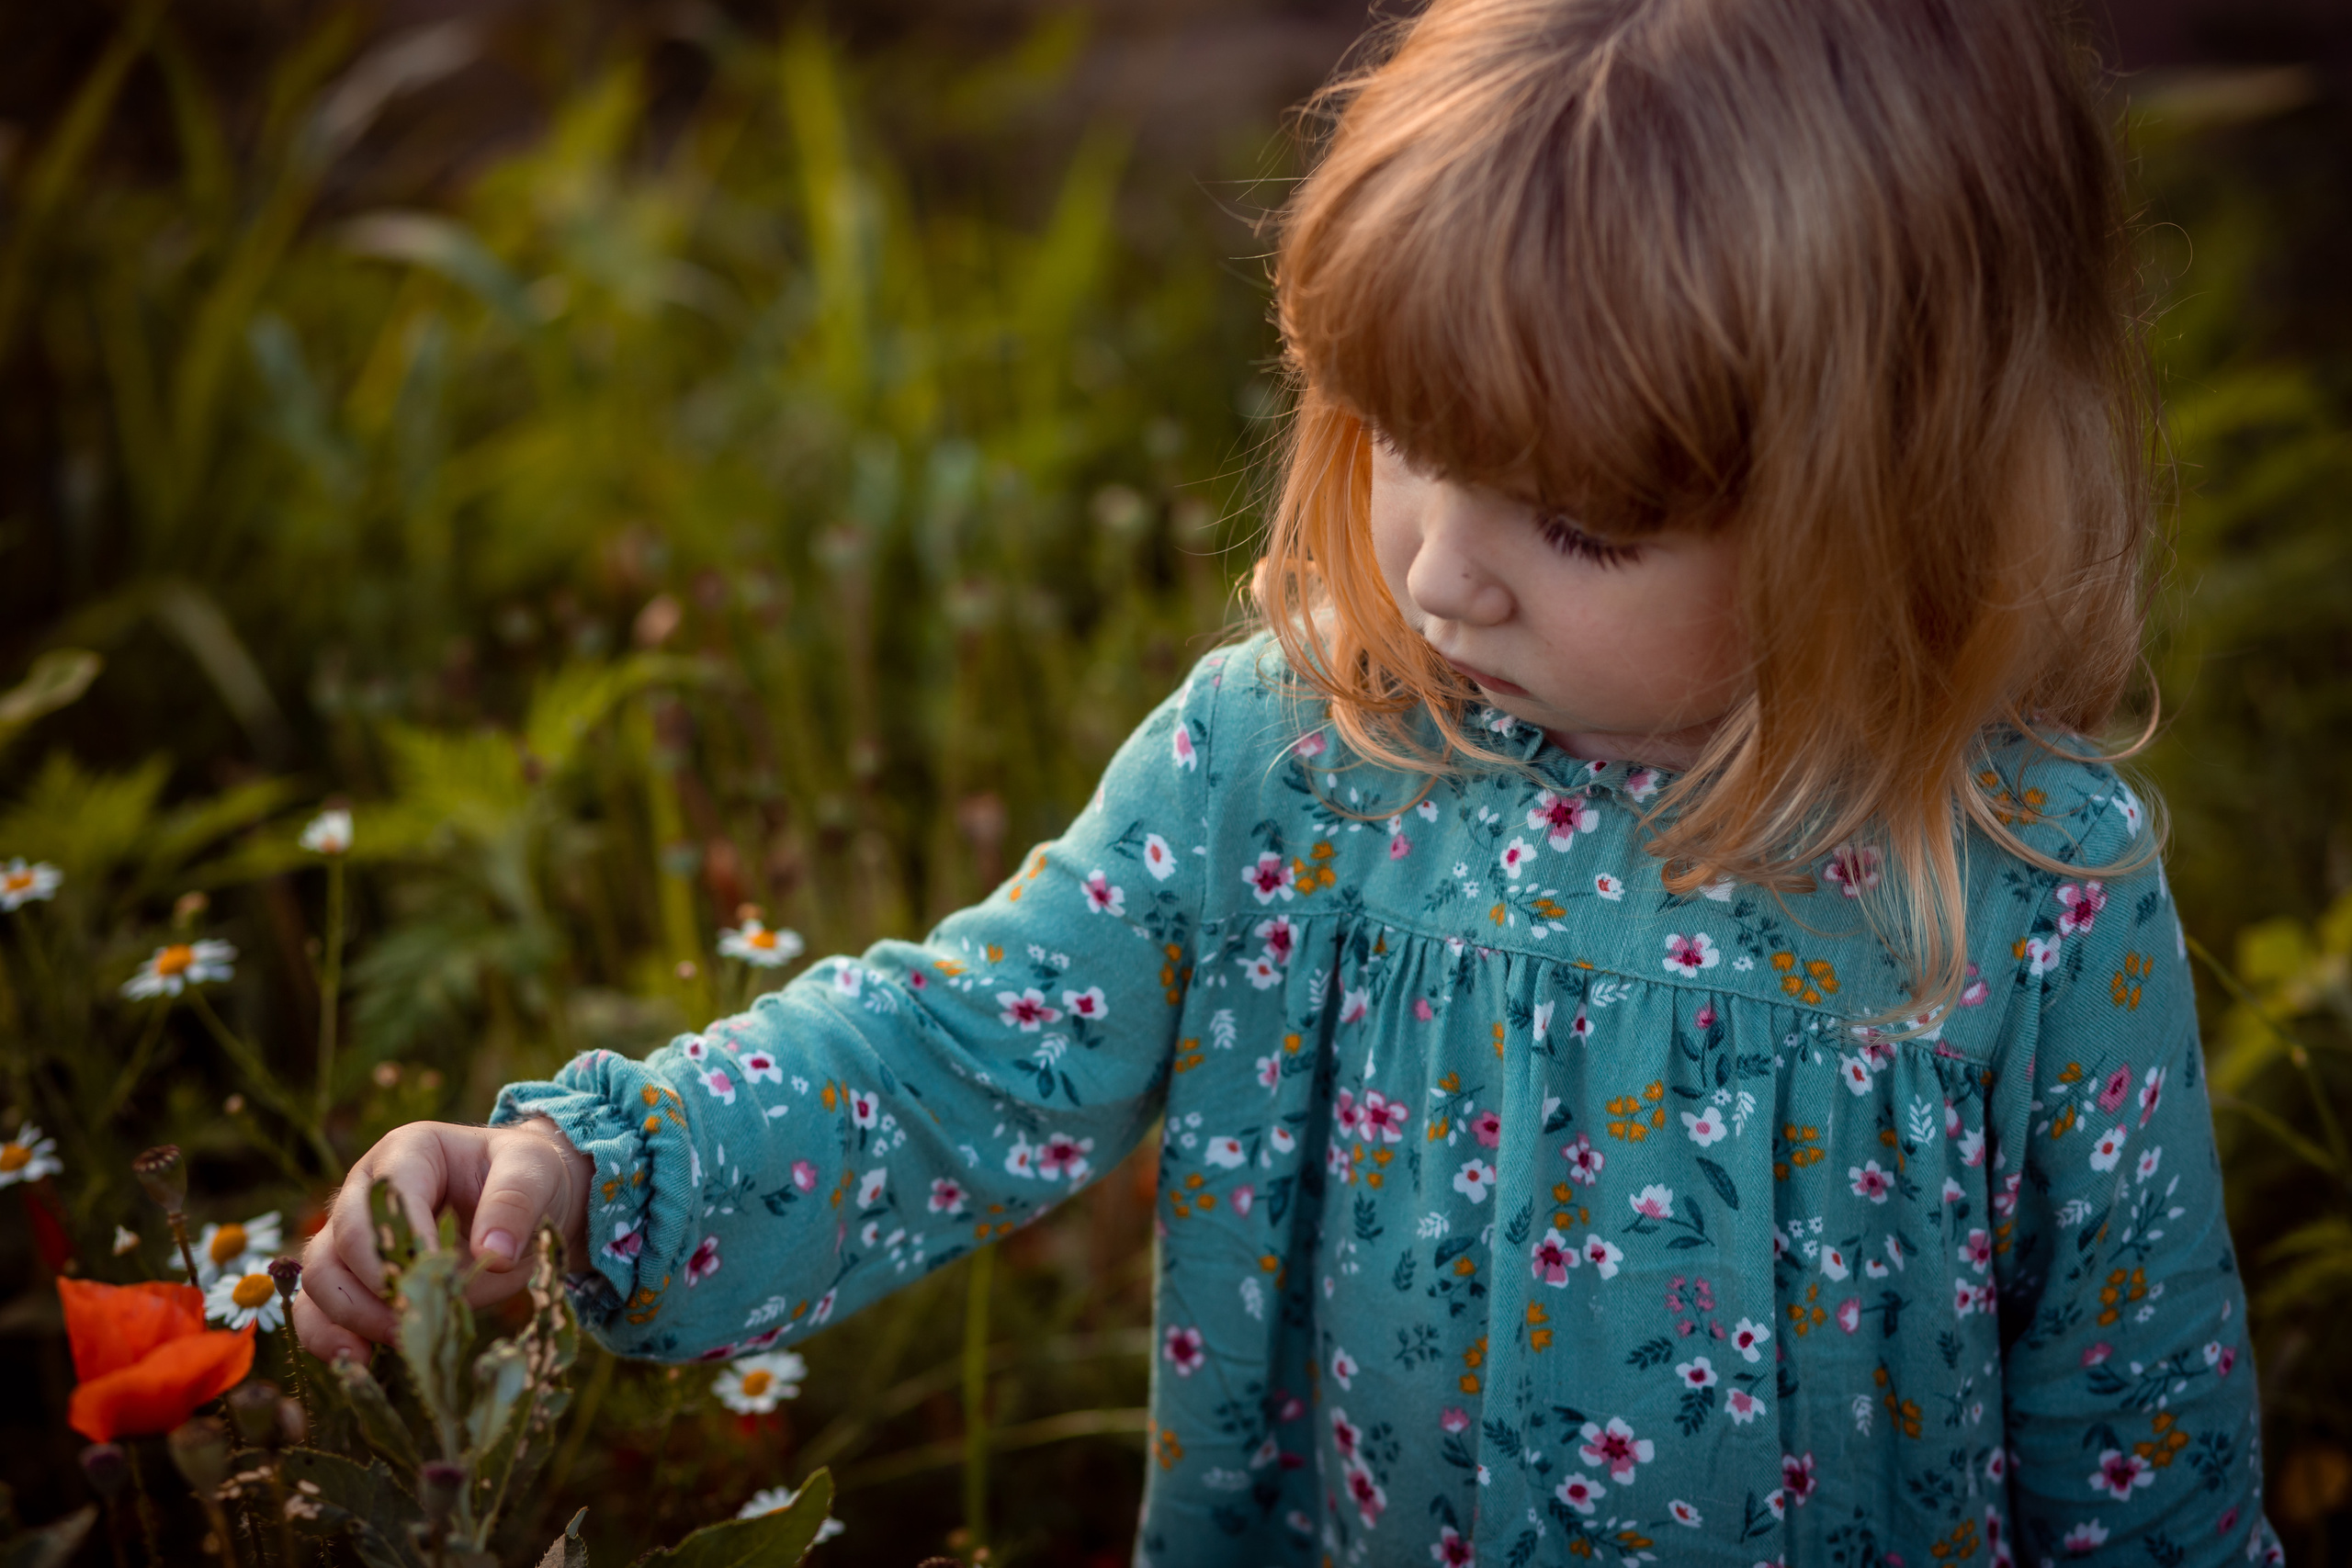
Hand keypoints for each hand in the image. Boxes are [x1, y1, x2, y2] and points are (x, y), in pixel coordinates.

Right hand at [293, 1117, 592, 1363]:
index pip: (387, 1195)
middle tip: (419, 1314)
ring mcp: (352, 1236)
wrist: (526, 1202)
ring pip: (320, 1277)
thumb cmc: (526, 1177)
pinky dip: (331, 1337)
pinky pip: (318, 1310)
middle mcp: (364, 1191)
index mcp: (407, 1152)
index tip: (442, 1273)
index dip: (407, 1238)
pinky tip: (360, 1362)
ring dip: (349, 1316)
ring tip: (396, 1342)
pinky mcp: (353, 1279)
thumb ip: (515, 1203)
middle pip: (340, 1239)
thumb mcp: (534, 1173)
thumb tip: (492, 1254)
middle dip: (376, 1283)